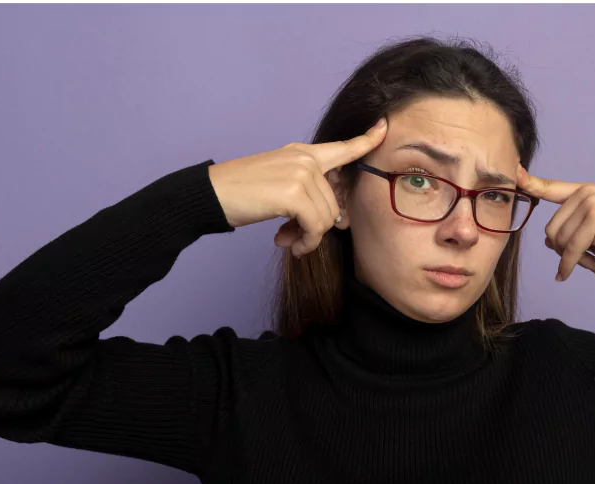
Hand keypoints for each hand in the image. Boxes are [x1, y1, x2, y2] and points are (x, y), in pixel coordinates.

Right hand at [208, 118, 388, 256]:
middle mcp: (305, 159)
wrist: (211, 193)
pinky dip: (306, 241)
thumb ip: (305, 194)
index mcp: (302, 153)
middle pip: (334, 202)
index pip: (341, 147)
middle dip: (317, 226)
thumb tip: (331, 222)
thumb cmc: (240, 193)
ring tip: (290, 242)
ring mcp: (301, 173)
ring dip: (310, 237)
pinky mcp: (294, 192)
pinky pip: (315, 226)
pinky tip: (290, 243)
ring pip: (326, 217)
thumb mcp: (277, 185)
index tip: (384, 128)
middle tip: (296, 238)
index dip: (366, 140)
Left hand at [516, 165, 594, 280]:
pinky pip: (571, 250)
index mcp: (581, 191)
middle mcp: (586, 193)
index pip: (551, 187)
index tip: (516, 173)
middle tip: (581, 258)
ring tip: (589, 261)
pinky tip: (566, 274)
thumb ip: (566, 227)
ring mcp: (591, 204)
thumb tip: (548, 241)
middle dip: (562, 249)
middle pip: (551, 228)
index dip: (531, 183)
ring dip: (571, 259)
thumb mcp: (586, 228)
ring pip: (560, 240)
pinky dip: (569, 265)